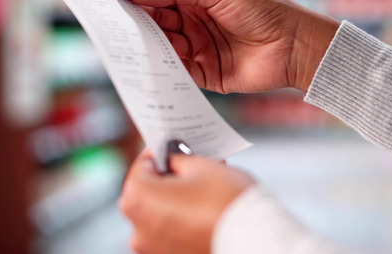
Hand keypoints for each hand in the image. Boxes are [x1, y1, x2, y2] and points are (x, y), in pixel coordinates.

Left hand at [118, 149, 254, 253]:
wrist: (254, 240)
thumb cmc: (226, 201)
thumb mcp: (202, 165)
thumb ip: (179, 160)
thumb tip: (173, 160)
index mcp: (137, 199)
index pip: (141, 167)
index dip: (159, 152)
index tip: (172, 147)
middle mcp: (138, 229)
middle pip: (148, 193)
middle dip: (169, 177)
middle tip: (191, 164)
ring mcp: (152, 250)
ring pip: (160, 216)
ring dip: (176, 200)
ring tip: (204, 187)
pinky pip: (171, 234)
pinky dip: (182, 222)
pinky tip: (205, 210)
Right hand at [124, 0, 339, 92]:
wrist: (295, 45)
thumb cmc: (263, 10)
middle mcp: (195, 24)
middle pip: (157, 23)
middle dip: (136, 22)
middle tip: (111, 21)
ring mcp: (199, 50)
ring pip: (163, 46)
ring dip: (145, 44)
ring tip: (124, 41)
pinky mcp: (205, 75)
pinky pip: (177, 71)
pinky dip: (161, 67)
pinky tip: (146, 62)